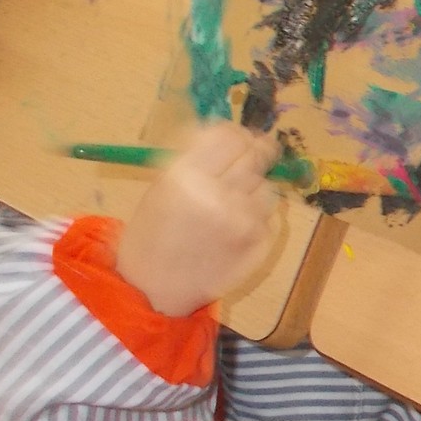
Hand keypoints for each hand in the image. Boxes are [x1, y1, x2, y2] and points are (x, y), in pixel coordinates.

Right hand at [114, 124, 280, 315]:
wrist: (153, 288)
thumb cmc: (152, 235)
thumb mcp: (161, 186)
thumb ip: (195, 158)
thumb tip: (228, 131)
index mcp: (186, 176)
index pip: (230, 135)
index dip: (237, 133)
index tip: (238, 137)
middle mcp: (218, 194)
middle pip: (256, 154)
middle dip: (256, 152)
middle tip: (252, 155)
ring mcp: (243, 219)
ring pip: (267, 185)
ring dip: (255, 187)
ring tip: (233, 202)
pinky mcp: (258, 241)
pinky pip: (268, 214)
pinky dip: (257, 215)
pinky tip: (234, 227)